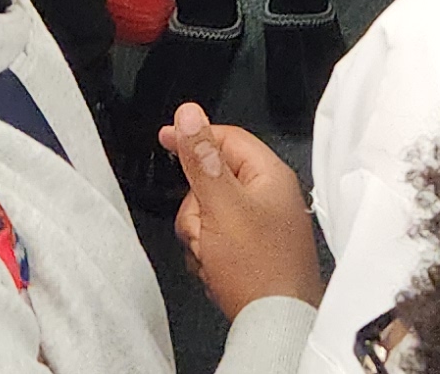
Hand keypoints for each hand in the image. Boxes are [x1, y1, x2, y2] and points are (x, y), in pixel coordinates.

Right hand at [163, 104, 319, 317]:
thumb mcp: (222, 206)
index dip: (194, 137)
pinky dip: (207, 253)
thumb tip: (189, 114)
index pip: (227, 138)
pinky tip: (216, 268)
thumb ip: (202, 159)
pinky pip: (212, 239)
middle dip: (196, 207)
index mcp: (268, 175)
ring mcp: (258, 224)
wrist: (274, 323)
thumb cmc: (259, 268)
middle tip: (205, 228)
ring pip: (206, 213)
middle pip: (210, 180)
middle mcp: (267, 196)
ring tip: (213, 254)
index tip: (165, 138)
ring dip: (199, 235)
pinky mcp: (249, 250)